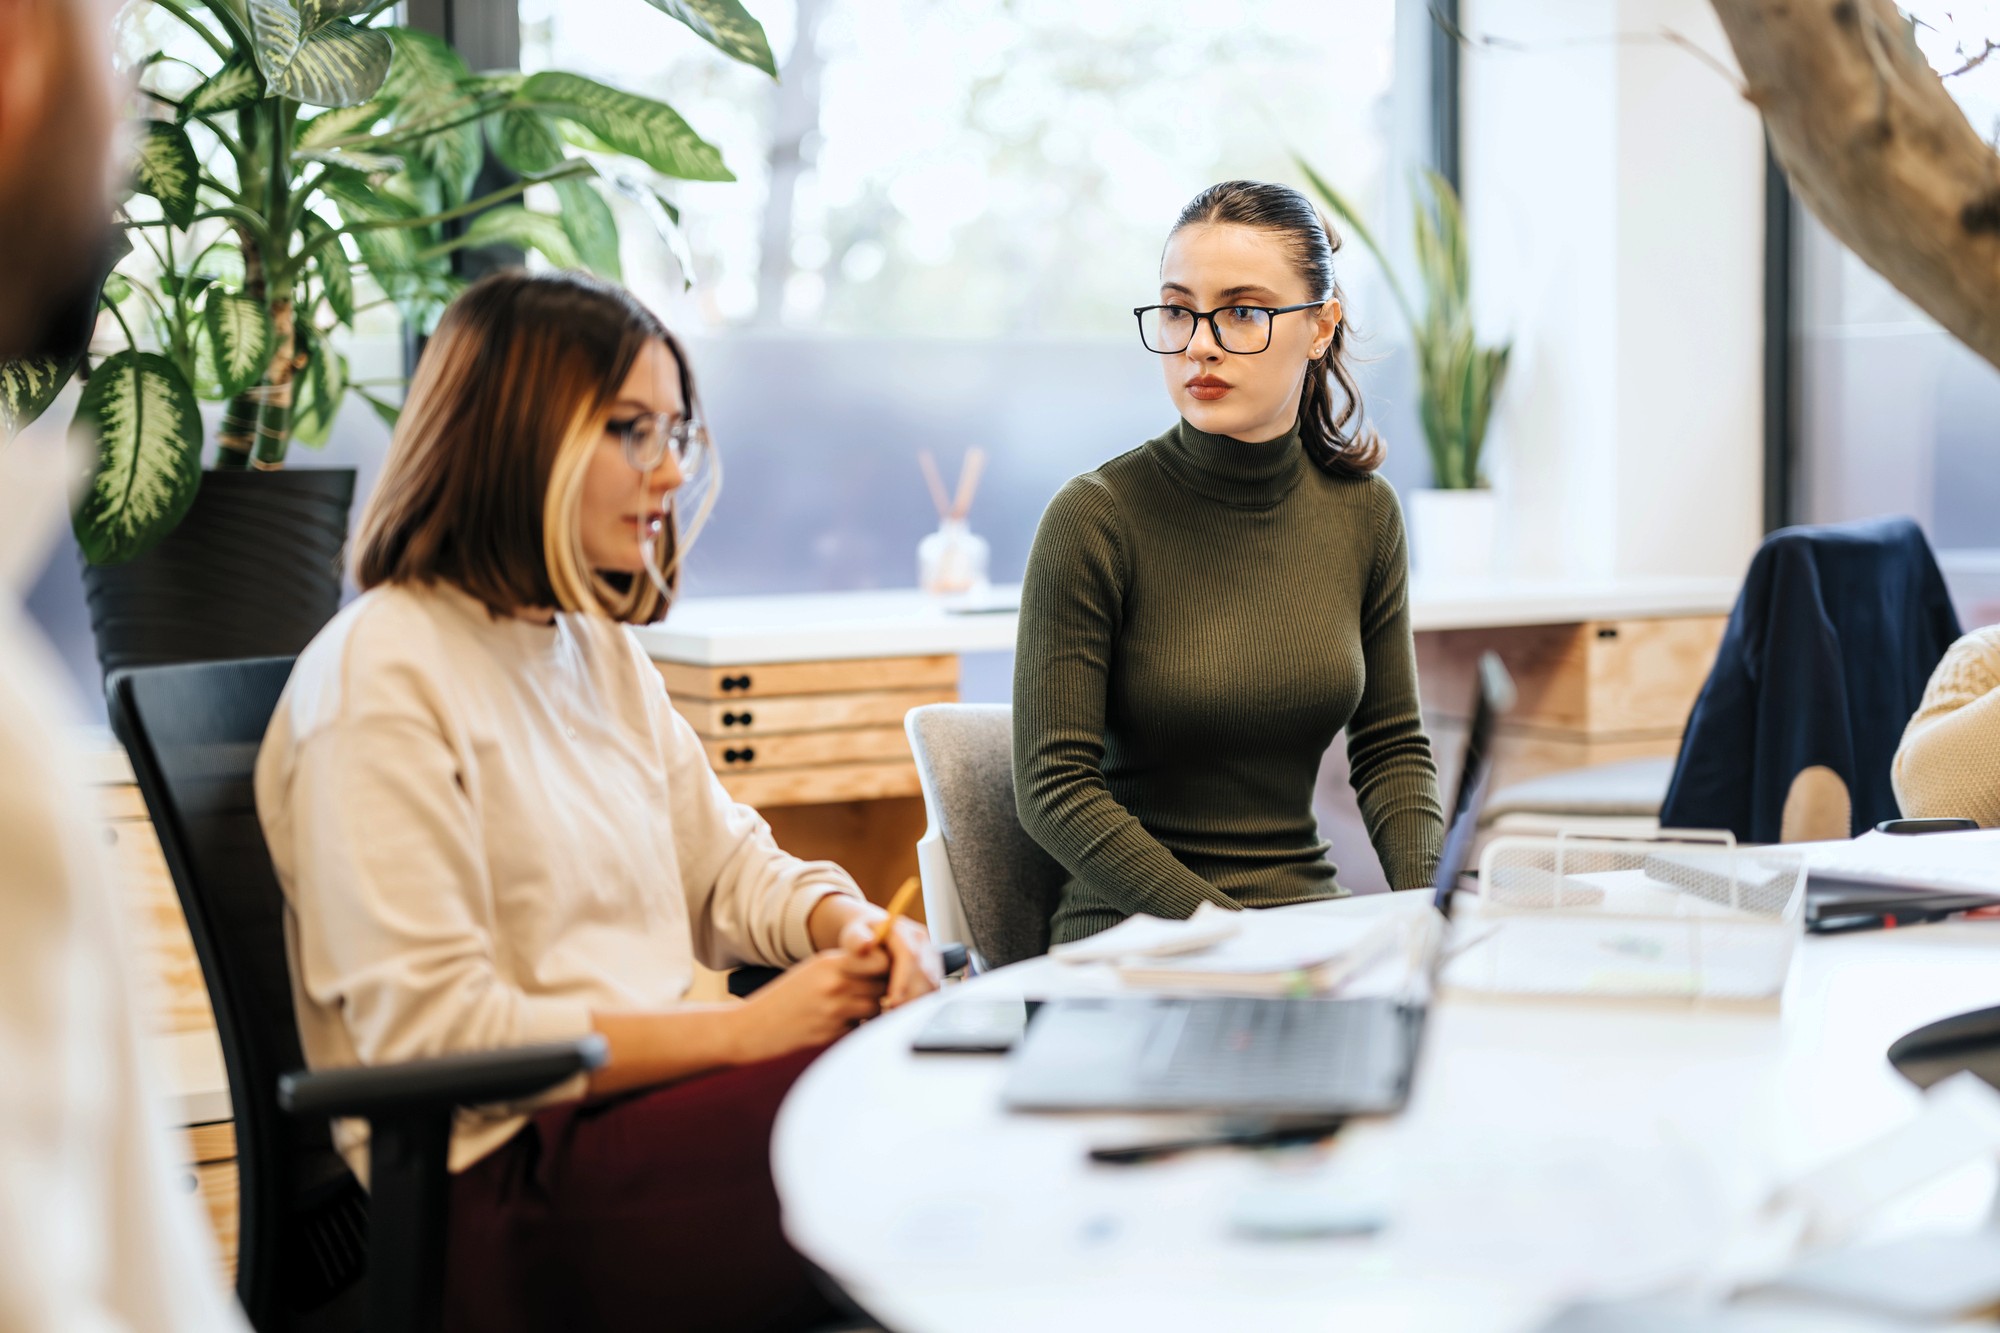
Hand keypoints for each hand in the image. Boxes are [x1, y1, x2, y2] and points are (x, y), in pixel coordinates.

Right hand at [725, 950, 886, 1063]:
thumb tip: (884, 967)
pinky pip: (860, 1028)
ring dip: (871, 1010)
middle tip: (869, 993)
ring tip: (851, 1009)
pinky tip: (837, 1025)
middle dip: (882, 990)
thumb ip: (845, 967)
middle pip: (882, 985)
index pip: (880, 960)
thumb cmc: (785, 998)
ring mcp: (834, 1011)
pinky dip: (855, 1028)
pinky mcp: (832, 1034)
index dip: (887, 967)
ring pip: (876, 1008)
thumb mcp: (812, 970)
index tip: (883, 971)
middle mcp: (834, 984)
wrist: (751, 1027)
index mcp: (829, 962)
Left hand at [837, 914, 941, 1008]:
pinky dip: (918, 1005)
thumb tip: (866, 944)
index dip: (904, 979)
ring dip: (916, 1003)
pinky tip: (902, 1016)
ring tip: (896, 1018)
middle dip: (911, 997)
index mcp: (905, 931)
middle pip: (926, 973)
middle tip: (894, 1016)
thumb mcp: (853, 935)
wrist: (870, 938)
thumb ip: (855, 939)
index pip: (910, 955)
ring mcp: (929, 958)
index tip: (893, 1000)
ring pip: (931, 985)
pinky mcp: (931, 973)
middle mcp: (922, 943)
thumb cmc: (860, 938)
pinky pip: (931, 992)